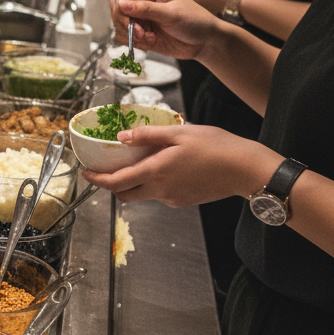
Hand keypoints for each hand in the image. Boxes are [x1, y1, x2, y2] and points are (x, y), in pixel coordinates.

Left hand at [82, 124, 278, 206]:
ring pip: (143, 194)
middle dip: (111, 185)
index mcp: (156, 172)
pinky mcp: (184, 201)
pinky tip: (167, 167)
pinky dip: (155, 183)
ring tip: (142, 160)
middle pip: (124, 195)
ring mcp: (172, 199)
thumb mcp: (179, 133)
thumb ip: (147, 135)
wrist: (247, 170)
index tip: (86, 173)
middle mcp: (161, 190)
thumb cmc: (217, 147)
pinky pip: (161, 194)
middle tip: (107, 169)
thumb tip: (121, 137)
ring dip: (135, 182)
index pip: (115, 182)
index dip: (96, 179)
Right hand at [111, 0, 222, 60]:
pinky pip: (124, 38)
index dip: (119, 0)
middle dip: (123, 22)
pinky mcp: (140, 34)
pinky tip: (149, 42)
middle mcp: (142, 3)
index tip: (126, 14)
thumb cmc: (195, 20)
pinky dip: (133, 43)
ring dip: (129, 35)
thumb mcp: (172, 13)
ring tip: (148, 38)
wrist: (205, 42)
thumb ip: (146, 9)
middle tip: (139, 32)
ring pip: (118, 25)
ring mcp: (140, 19)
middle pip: (116, 8)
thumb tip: (122, 4)